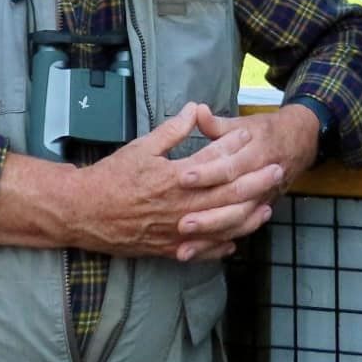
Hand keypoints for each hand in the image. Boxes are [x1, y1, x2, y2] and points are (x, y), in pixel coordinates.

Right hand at [72, 103, 283, 261]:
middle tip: (277, 171)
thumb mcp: (141, 147)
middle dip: (255, 182)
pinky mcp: (168, 248)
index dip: (234, 148)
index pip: (213, 162)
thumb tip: (194, 110)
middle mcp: (181, 206)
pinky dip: (219, 248)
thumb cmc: (111, 177)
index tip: (250, 136)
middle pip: (227, 195)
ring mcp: (176, 230)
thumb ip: (171, 131)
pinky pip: (201, 251)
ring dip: (246, 217)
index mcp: (175, 178)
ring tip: (266, 208)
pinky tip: (233, 243)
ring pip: (221, 226)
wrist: (84, 212)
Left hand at [171, 105, 321, 258]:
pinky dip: (218, 245)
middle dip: (208, 214)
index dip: (207, 173)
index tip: (183, 178)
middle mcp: (261, 180)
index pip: (230, 166)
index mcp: (256, 153)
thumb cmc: (265, 132)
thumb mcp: (244, 124)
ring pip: (237, 222)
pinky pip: (238, 232)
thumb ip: (218, 124)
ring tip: (184, 245)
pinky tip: (197, 254)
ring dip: (211, 235)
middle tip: (182, 223)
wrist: (300, 143)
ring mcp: (262, 199)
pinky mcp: (258, 212)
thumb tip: (197, 111)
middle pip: (234, 200)